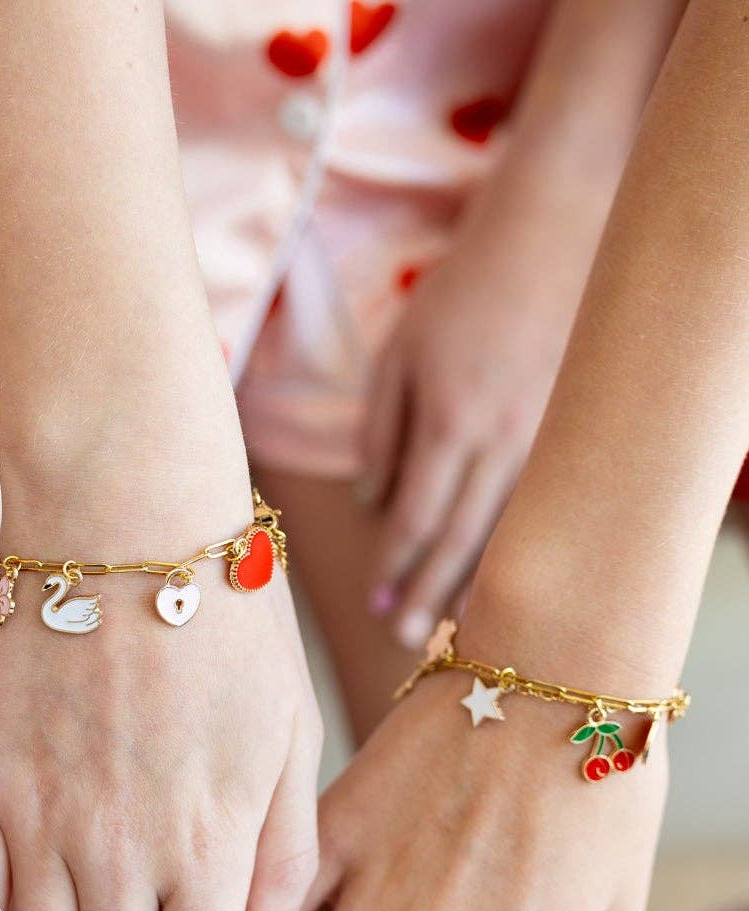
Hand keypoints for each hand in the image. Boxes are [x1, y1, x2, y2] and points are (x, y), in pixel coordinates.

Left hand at [361, 174, 609, 648]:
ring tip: (452, 631)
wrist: (560, 226)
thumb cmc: (466, 288)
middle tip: (404, 642)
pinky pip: (546, 506)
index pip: (415, 519)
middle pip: (461, 541)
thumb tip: (373, 503)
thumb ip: (380, 431)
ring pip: (511, 532)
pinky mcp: (580, 430)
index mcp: (450, 419)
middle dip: (428, 595)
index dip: (392, 569)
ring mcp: (551, 437)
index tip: (373, 606)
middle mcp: (504, 439)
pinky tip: (506, 577)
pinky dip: (522, 548)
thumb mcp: (400, 351)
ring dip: (478, 586)